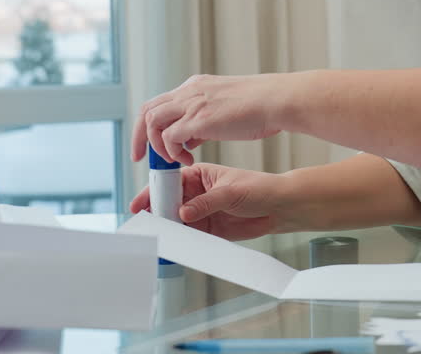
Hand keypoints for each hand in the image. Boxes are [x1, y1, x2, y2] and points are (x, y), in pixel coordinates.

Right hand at [129, 163, 297, 240]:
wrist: (279, 207)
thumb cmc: (259, 188)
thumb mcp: (230, 192)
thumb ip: (206, 203)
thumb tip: (183, 213)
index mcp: (198, 175)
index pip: (169, 182)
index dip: (154, 192)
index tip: (141, 204)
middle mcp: (195, 193)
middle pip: (168, 203)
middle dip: (157, 213)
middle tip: (147, 224)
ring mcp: (200, 212)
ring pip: (176, 221)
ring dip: (167, 229)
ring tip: (158, 237)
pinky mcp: (208, 230)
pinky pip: (189, 236)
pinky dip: (181, 241)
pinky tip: (175, 245)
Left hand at [131, 74, 289, 164]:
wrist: (276, 101)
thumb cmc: (261, 108)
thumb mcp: (224, 111)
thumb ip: (203, 122)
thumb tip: (188, 138)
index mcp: (195, 86)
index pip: (160, 102)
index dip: (149, 124)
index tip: (150, 144)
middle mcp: (189, 91)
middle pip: (146, 110)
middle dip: (139, 136)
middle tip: (141, 157)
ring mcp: (192, 103)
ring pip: (152, 121)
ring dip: (157, 145)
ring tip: (174, 161)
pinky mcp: (199, 119)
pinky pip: (169, 136)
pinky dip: (172, 151)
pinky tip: (188, 160)